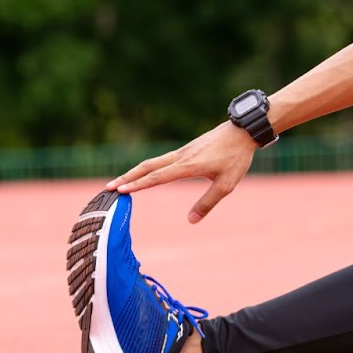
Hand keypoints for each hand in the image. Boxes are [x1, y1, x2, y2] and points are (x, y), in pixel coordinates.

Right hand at [105, 122, 256, 222]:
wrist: (243, 131)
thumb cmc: (236, 158)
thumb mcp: (226, 184)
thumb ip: (207, 202)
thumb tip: (191, 220)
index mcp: (188, 165)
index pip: (158, 177)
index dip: (139, 185)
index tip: (120, 190)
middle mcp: (181, 156)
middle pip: (147, 166)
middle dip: (127, 177)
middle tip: (109, 187)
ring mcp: (182, 151)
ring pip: (153, 162)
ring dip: (135, 172)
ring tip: (120, 182)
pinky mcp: (187, 150)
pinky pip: (161, 160)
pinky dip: (148, 167)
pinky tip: (145, 173)